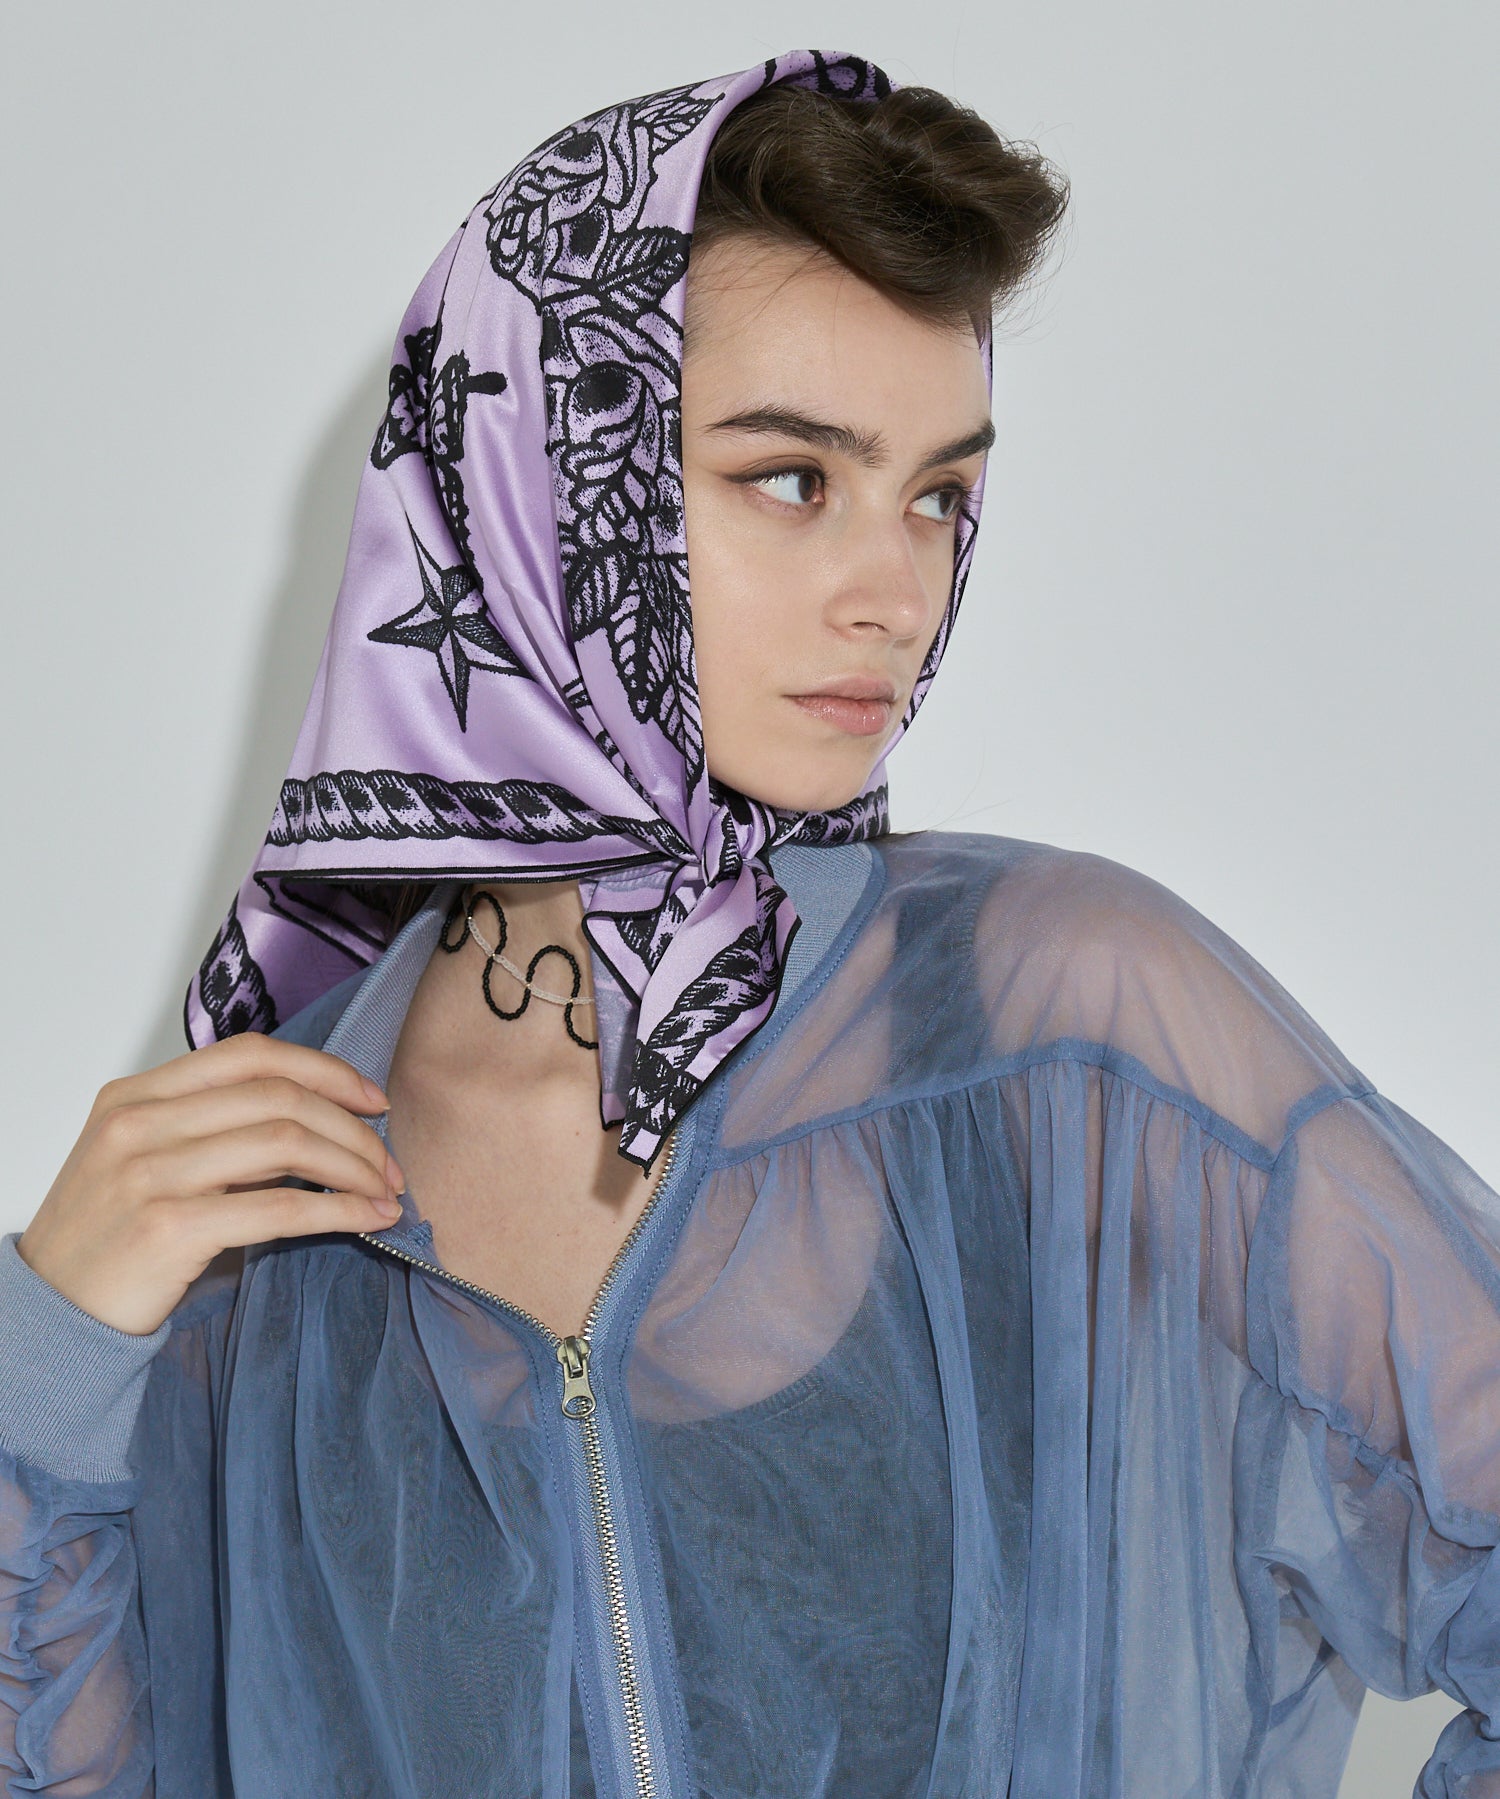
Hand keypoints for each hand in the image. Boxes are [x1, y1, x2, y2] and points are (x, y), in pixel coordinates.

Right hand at [15, 1032, 406, 1335]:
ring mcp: (150, 1173)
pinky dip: (339, 1210)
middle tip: (389, 1160)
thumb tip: (316, 1121)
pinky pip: (279, 1209)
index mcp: (136, 1094)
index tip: (371, 1099)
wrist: (51, 1313)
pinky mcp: (169, 1227)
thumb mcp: (145, 1160)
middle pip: (279, 1096)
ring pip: (287, 1143)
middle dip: (352, 1126)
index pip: (251, 1054)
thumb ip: (212, 1130)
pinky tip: (370, 1219)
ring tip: (387, 1190)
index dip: (324, 1070)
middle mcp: (139, 1122)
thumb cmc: (109, 1237)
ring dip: (355, 1166)